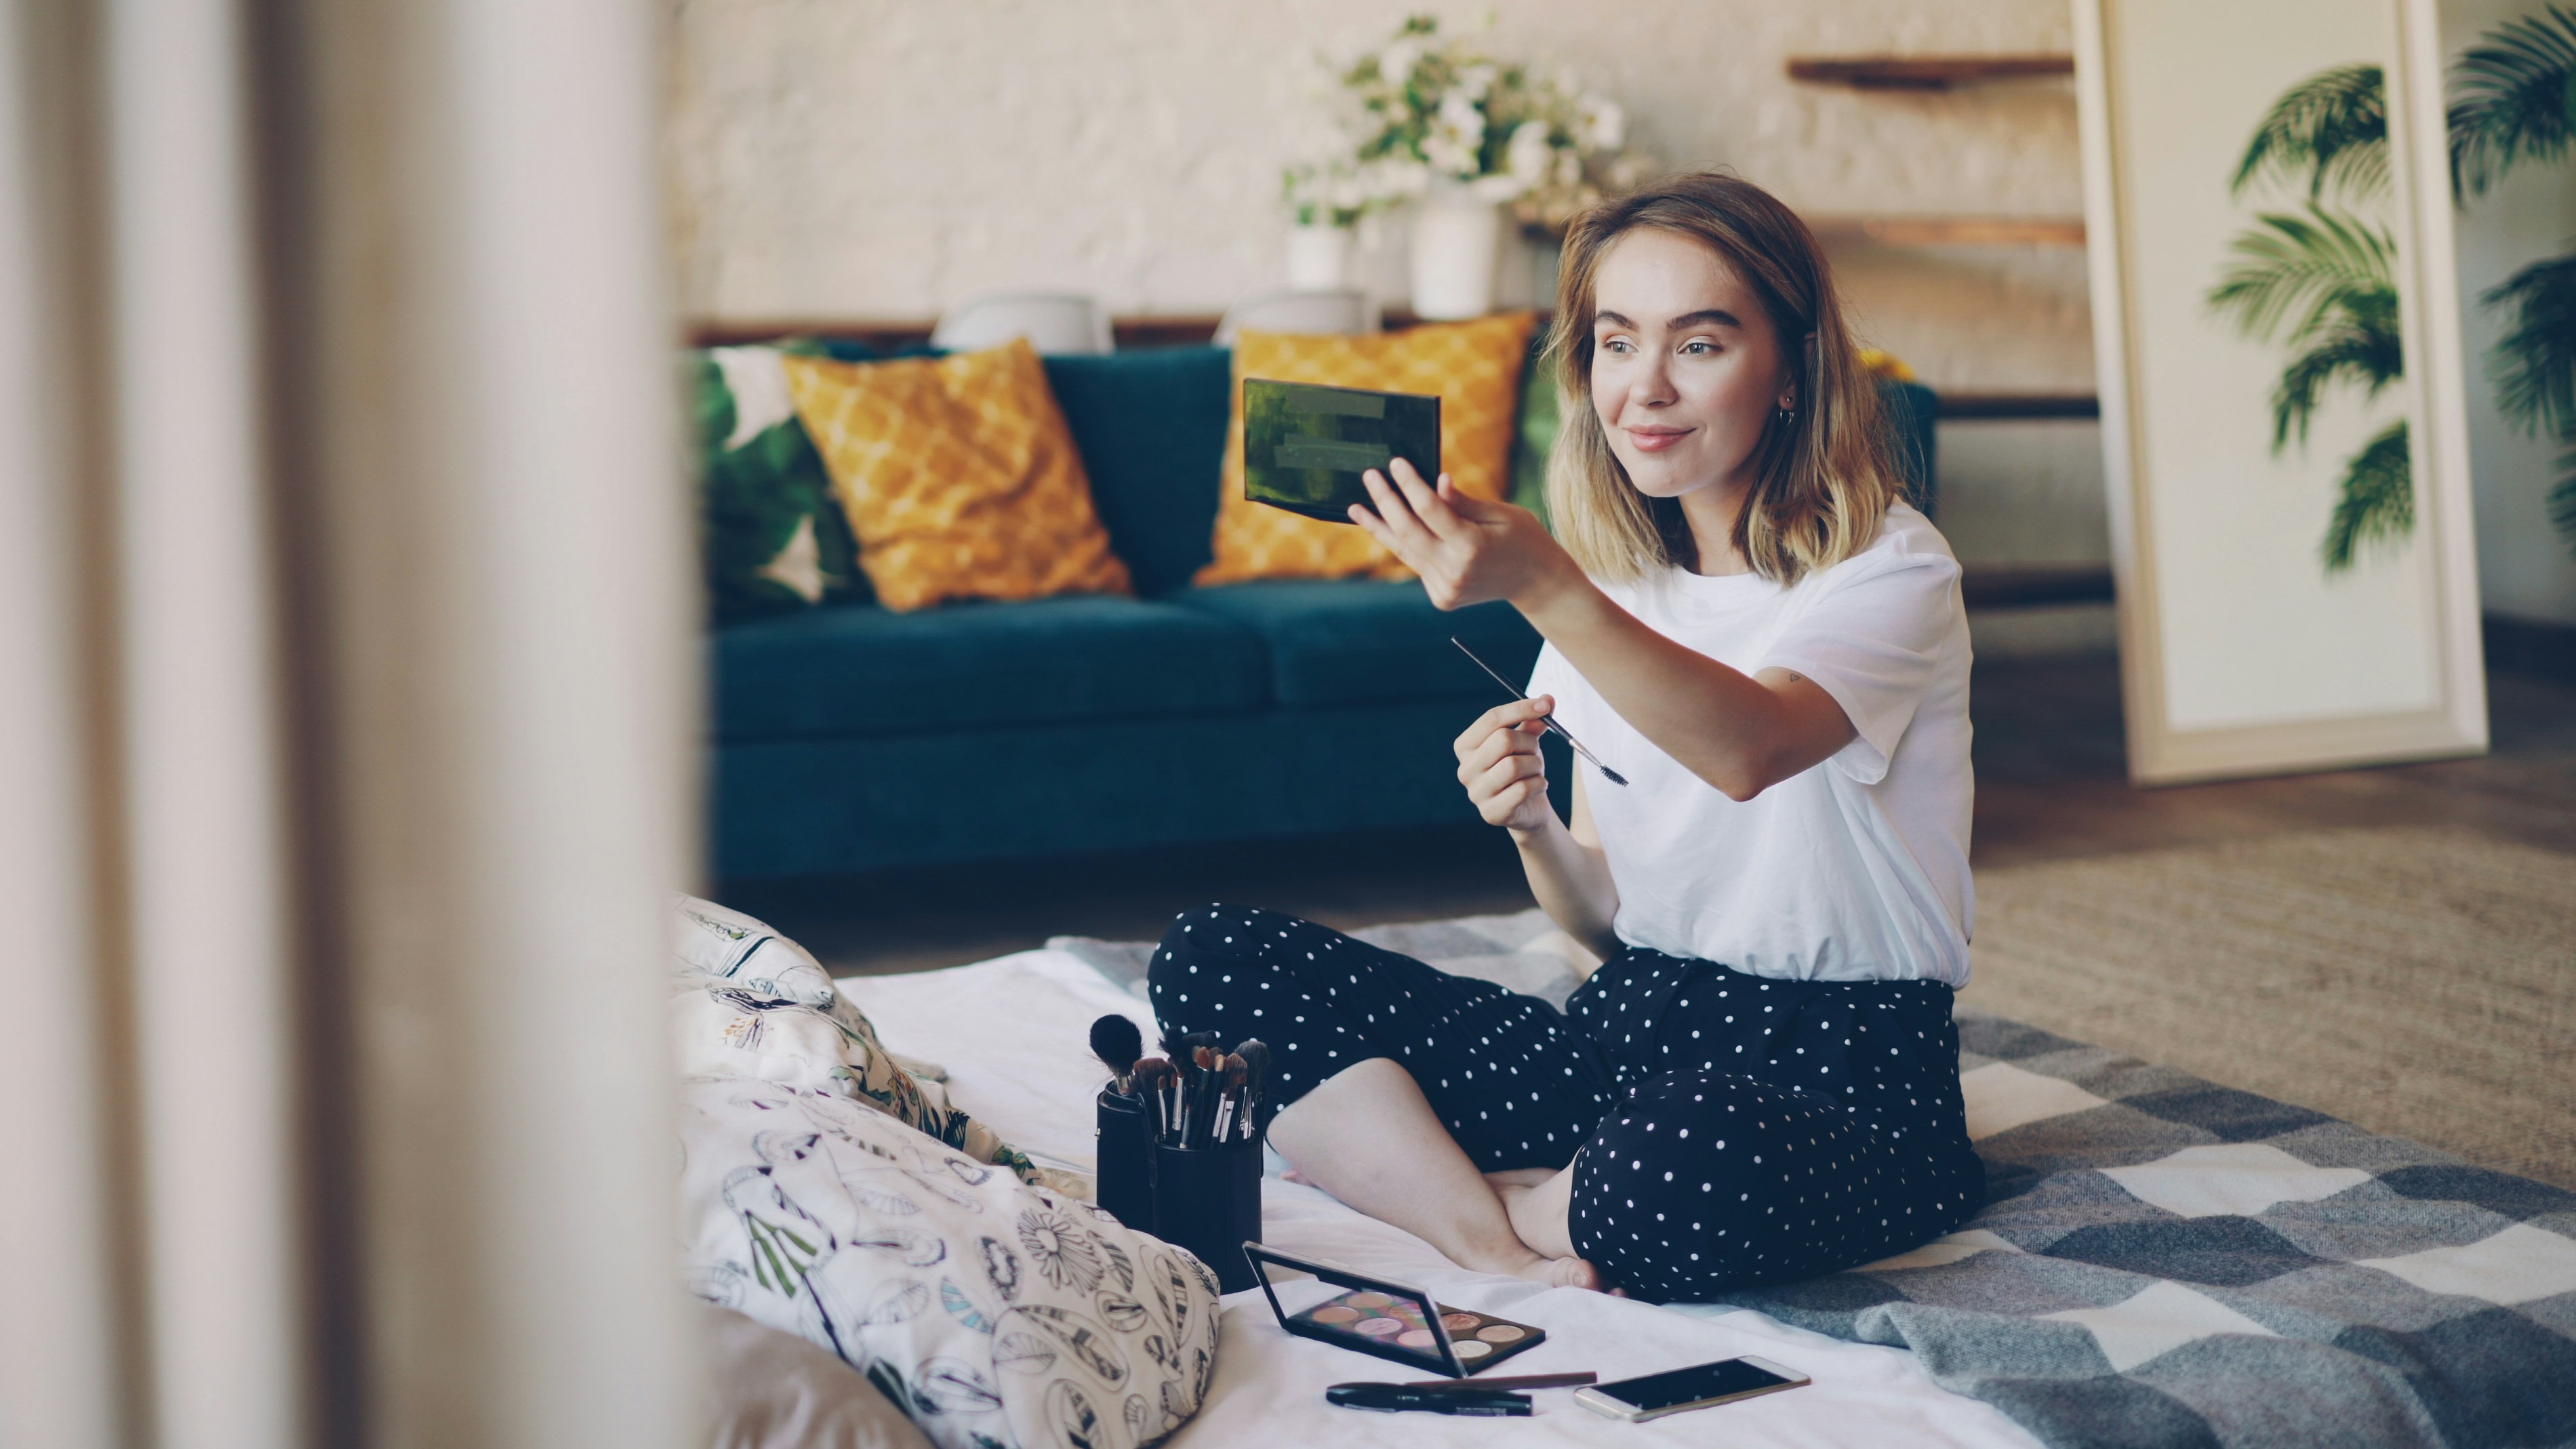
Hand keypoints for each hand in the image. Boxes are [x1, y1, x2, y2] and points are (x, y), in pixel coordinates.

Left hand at [1349, 457, 1568, 611]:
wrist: (1535, 582)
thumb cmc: (1522, 538)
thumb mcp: (1500, 513)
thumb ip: (1462, 502)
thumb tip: (1435, 481)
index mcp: (1472, 546)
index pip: (1430, 510)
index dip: (1410, 484)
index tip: (1395, 463)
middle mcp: (1455, 571)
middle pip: (1408, 531)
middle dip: (1386, 501)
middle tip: (1369, 476)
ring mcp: (1446, 588)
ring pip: (1404, 551)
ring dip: (1379, 527)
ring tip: (1357, 507)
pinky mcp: (1441, 597)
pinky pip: (1416, 564)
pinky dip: (1402, 544)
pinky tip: (1386, 526)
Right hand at [1455, 696, 1555, 833]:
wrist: (1528, 808)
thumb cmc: (1522, 769)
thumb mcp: (1526, 742)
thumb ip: (1533, 722)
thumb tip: (1548, 699)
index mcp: (1466, 746)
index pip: (1491, 719)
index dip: (1520, 708)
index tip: (1545, 705)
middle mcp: (1465, 769)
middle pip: (1503, 740)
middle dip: (1529, 742)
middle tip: (1536, 749)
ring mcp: (1476, 793)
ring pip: (1513, 765)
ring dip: (1535, 764)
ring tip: (1536, 769)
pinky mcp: (1492, 813)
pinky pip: (1523, 789)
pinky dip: (1539, 783)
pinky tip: (1538, 786)